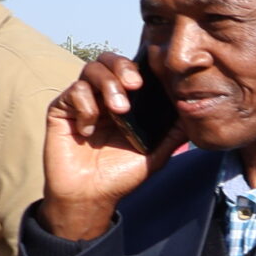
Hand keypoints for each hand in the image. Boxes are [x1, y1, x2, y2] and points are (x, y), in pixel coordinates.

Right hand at [41, 54, 177, 242]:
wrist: (91, 195)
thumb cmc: (122, 174)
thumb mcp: (156, 153)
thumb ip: (173, 132)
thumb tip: (194, 110)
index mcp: (127, 102)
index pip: (132, 70)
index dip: (142, 66)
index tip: (153, 77)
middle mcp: (103, 97)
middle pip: (108, 60)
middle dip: (123, 67)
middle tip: (135, 85)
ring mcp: (82, 102)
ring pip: (91, 70)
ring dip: (107, 85)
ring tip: (118, 111)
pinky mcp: (61, 110)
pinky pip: (73, 92)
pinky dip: (85, 106)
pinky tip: (89, 130)